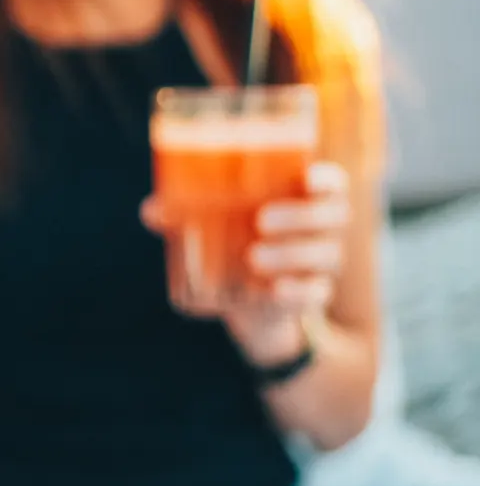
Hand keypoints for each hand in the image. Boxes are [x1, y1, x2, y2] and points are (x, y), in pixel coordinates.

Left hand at [142, 162, 349, 364]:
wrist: (250, 306)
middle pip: (333, 216)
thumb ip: (188, 215)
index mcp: (305, 202)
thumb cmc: (236, 246)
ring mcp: (321, 266)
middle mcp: (322, 231)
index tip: (306, 178)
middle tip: (260, 220)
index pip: (333, 184)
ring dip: (290, 254)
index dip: (327, 179)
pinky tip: (274, 291)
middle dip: (300, 216)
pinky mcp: (311, 298)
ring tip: (252, 257)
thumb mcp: (214, 229)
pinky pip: (316, 295)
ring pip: (326, 255)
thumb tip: (152, 210)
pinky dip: (298, 292)